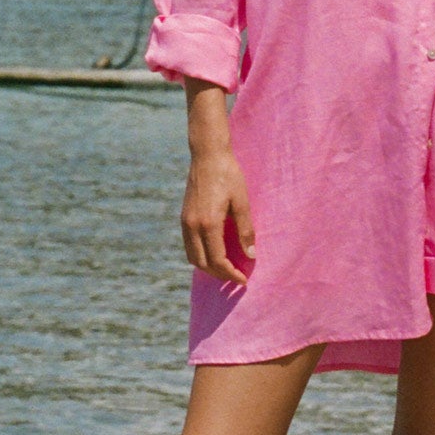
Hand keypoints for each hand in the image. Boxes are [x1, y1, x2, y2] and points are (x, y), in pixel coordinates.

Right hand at [181, 80, 254, 285]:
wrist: (208, 155)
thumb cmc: (229, 175)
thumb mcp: (242, 202)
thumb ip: (245, 230)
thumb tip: (250, 255)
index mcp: (208, 223)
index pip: (218, 260)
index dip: (231, 273)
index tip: (243, 279)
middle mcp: (193, 226)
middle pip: (203, 264)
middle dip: (220, 274)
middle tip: (237, 277)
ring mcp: (185, 222)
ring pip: (193, 257)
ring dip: (208, 267)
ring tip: (226, 268)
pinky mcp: (184, 218)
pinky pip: (189, 246)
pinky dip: (200, 255)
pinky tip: (215, 253)